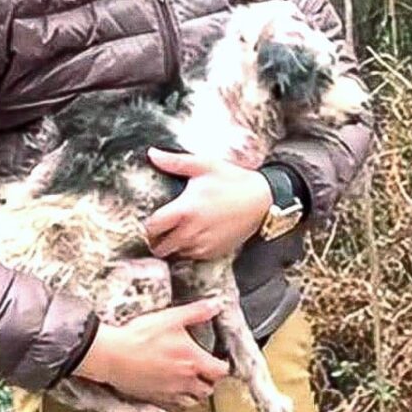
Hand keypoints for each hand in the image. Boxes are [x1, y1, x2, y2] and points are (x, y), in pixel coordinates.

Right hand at [73, 298, 230, 407]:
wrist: (111, 355)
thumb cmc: (140, 337)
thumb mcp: (172, 318)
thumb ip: (197, 312)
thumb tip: (216, 305)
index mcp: (193, 361)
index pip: (221, 371)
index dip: (223, 366)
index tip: (221, 360)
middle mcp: (184, 380)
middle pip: (208, 390)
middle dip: (210, 382)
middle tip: (207, 372)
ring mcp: (168, 392)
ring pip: (191, 402)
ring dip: (195, 394)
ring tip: (192, 383)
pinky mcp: (152, 397)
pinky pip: (171, 406)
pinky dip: (176, 400)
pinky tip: (171, 389)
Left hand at [144, 148, 272, 260]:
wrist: (263, 200)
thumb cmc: (234, 181)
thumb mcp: (205, 165)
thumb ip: (175, 162)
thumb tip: (152, 154)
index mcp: (185, 210)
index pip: (152, 228)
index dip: (148, 226)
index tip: (152, 220)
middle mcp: (192, 231)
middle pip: (160, 247)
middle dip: (157, 240)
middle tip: (161, 229)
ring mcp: (204, 244)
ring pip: (175, 254)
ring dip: (173, 246)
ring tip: (178, 232)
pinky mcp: (214, 252)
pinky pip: (192, 257)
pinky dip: (190, 250)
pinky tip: (195, 236)